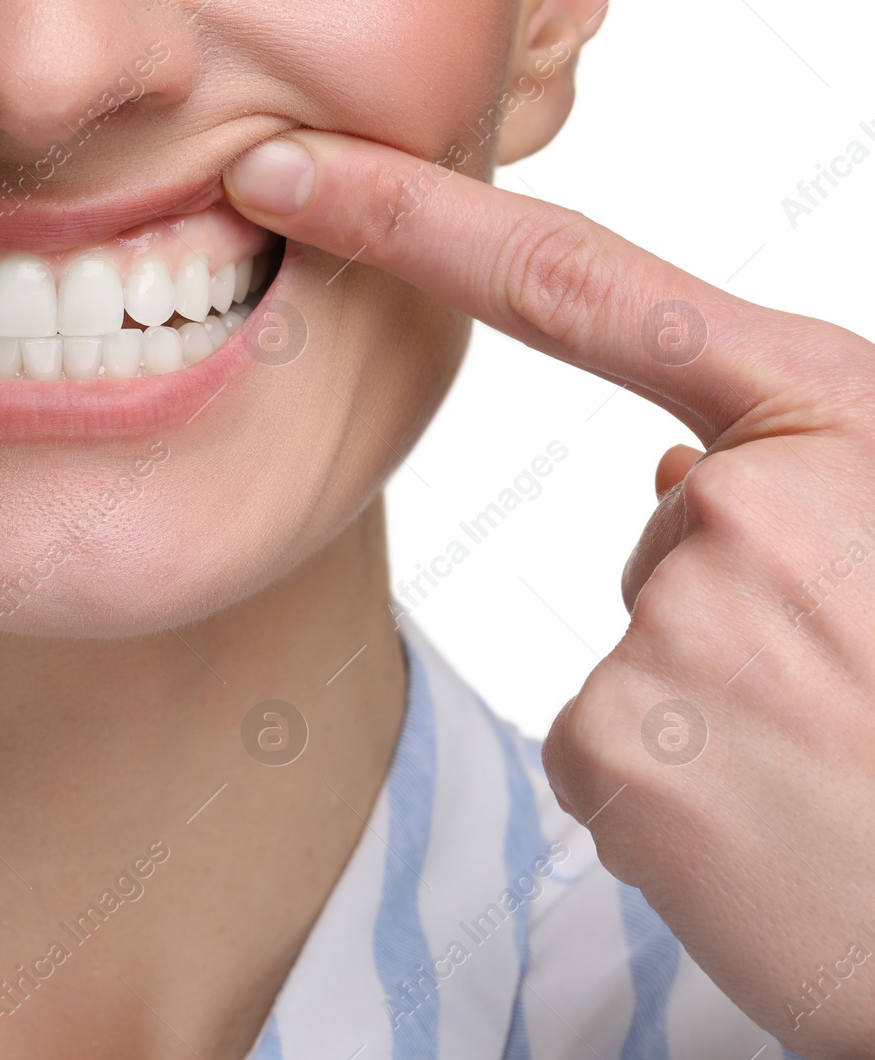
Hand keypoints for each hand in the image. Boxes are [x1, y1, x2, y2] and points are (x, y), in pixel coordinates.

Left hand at [224, 130, 874, 1059]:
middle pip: (664, 531)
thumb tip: (675, 476)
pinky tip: (772, 825)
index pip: (579, 285)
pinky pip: (609, 743)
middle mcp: (744, 500)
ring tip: (830, 769)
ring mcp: (675, 620)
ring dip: (718, 709)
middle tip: (852, 696)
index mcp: (831, 418)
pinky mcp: (617, 742)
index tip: (296, 178)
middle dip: (737, 608)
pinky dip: (677, 789)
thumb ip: (802, 479)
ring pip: (641, 647)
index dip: (418, 221)